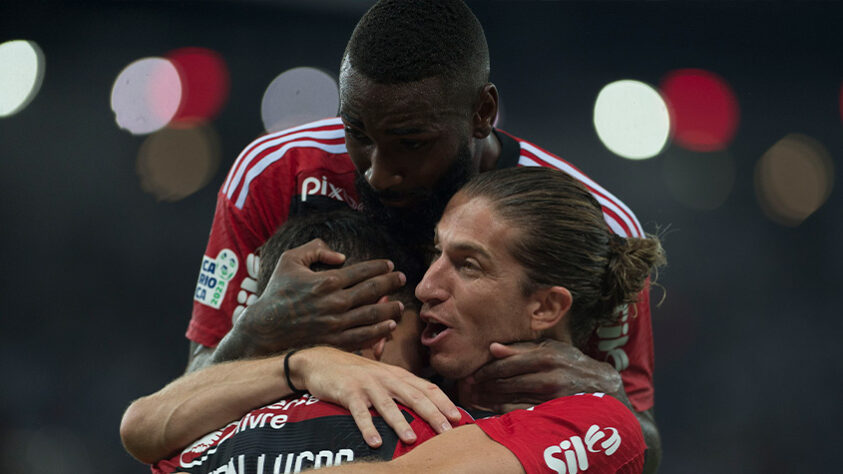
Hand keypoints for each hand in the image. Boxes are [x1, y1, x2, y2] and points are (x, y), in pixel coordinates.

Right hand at [230, 238, 407, 355]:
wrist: (265, 328)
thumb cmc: (277, 291)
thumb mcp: (290, 259)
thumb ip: (315, 248)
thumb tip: (341, 256)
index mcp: (326, 281)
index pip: (362, 271)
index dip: (379, 267)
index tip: (389, 265)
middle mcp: (335, 302)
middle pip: (372, 291)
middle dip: (390, 283)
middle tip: (402, 278)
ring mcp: (335, 324)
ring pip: (371, 315)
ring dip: (389, 309)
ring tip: (400, 305)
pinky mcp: (334, 342)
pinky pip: (362, 337)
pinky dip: (379, 331)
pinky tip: (389, 326)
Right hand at [290, 347, 462, 447]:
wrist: (321, 361)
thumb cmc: (357, 374)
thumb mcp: (383, 377)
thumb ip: (402, 390)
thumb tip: (428, 408)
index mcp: (398, 375)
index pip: (427, 388)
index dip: (444, 402)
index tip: (459, 417)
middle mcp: (386, 378)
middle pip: (413, 396)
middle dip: (432, 414)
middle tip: (447, 431)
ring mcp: (367, 385)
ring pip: (387, 405)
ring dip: (400, 423)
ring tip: (412, 440)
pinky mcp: (348, 392)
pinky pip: (359, 412)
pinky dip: (367, 427)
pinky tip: (374, 442)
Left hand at [460, 340, 627, 412]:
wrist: (604, 387)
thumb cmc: (573, 363)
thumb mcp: (552, 349)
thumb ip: (522, 348)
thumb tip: (492, 347)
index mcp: (547, 356)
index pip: (507, 363)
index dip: (487, 370)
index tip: (473, 374)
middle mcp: (549, 376)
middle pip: (507, 382)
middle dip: (484, 385)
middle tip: (468, 387)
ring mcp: (552, 397)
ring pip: (512, 399)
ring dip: (490, 399)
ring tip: (475, 398)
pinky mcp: (553, 411)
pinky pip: (522, 412)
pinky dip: (504, 411)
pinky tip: (493, 408)